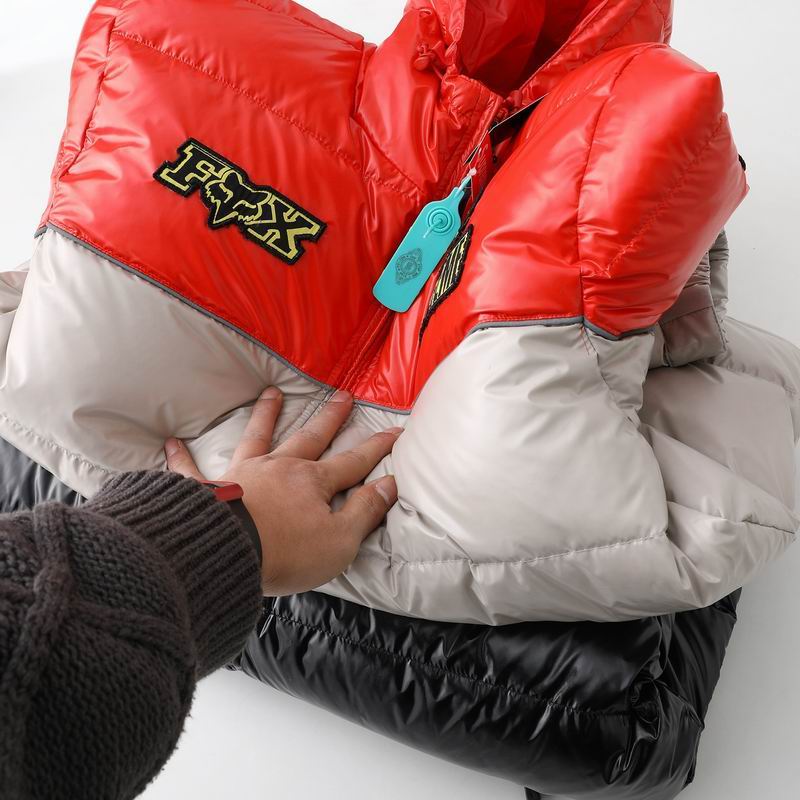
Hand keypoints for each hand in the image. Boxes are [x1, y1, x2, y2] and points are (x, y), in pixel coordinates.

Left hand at [164, 387, 399, 594]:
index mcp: (312, 484)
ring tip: (273, 393)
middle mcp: (279, 470)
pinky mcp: (206, 491)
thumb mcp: (340, 541)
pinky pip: (191, 470)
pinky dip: (181, 457)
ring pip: (257, 437)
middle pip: (310, 438)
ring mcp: (242, 475)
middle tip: (343, 396)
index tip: (395, 431)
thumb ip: (365, 512)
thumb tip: (389, 484)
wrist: (225, 557)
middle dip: (330, 418)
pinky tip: (170, 443)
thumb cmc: (286, 554)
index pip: (353, 463)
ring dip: (266, 415)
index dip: (376, 449)